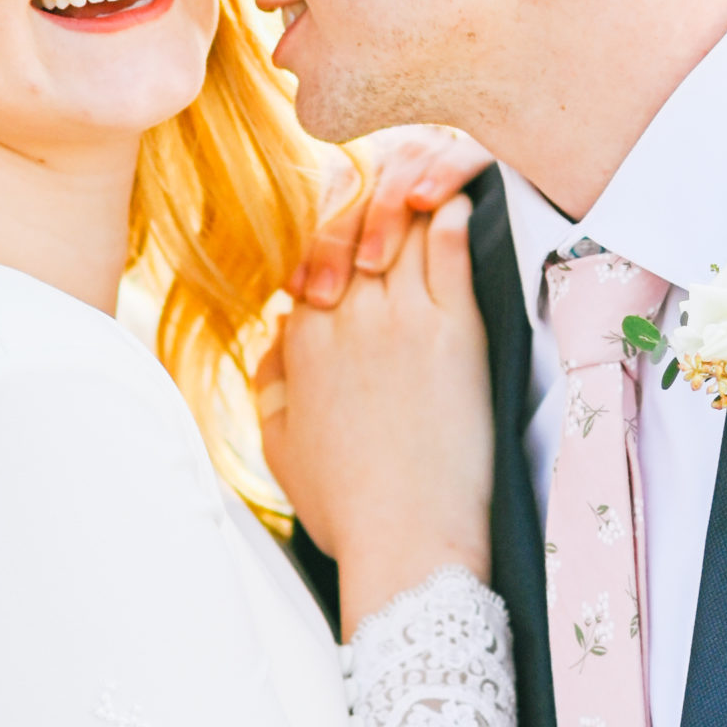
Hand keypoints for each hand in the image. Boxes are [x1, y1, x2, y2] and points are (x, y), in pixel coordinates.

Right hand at [259, 201, 491, 634]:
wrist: (407, 539)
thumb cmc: (347, 507)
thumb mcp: (280, 448)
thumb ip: (270, 387)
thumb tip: (277, 342)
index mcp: (301, 342)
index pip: (316, 258)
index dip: (338, 241)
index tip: (361, 238)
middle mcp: (346, 318)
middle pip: (357, 230)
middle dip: (375, 207)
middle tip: (398, 194)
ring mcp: (402, 319)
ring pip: (402, 227)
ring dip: (413, 203)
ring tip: (429, 188)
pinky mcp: (455, 330)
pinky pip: (450, 246)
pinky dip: (451, 214)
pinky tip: (456, 201)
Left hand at [293, 127, 490, 308]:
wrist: (513, 268)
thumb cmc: (436, 302)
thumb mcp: (389, 289)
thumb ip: (347, 279)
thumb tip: (287, 311)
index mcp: (373, 178)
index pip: (332, 202)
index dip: (313, 246)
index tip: (300, 295)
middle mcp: (401, 154)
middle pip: (357, 184)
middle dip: (335, 242)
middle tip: (325, 297)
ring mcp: (440, 149)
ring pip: (401, 166)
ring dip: (383, 215)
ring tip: (371, 265)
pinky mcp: (487, 152)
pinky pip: (463, 151)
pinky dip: (442, 172)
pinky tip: (425, 201)